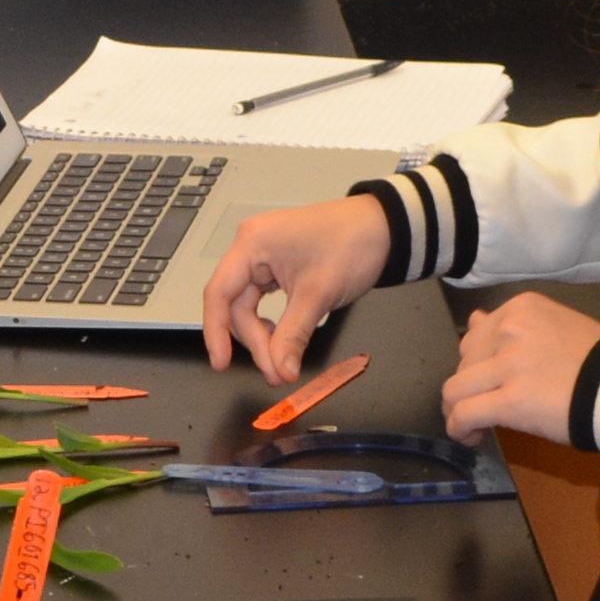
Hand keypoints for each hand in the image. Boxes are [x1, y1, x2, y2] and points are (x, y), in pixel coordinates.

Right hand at [202, 199, 388, 378]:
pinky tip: (284, 339)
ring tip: (282, 362)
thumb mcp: (318, 294)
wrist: (384, 228)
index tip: (222, 363)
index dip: (215, 332)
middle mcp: (252, 247)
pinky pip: (263, 301)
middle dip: (255, 342)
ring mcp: (264, 256)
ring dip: (264, 337)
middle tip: (276, 372)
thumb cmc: (352, 242)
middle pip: (236, 305)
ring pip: (249, 307)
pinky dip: (274, 324)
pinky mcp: (277, 265)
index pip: (219, 293)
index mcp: (252, 243)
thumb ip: (293, 336)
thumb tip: (280, 370)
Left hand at [440, 289, 599, 446]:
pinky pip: (464, 414)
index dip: (477, 365)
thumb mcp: (553, 328)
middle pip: (463, 362)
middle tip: (485, 408)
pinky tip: (471, 436)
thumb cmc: (599, 363)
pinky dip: (459, 429)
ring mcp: (509, 363)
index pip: (476, 336)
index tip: (490, 383)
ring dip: (457, 411)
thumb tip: (476, 320)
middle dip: (469, 388)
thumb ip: (512, 326)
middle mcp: (510, 329)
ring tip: (474, 425)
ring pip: (455, 390)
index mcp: (521, 309)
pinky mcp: (511, 400)